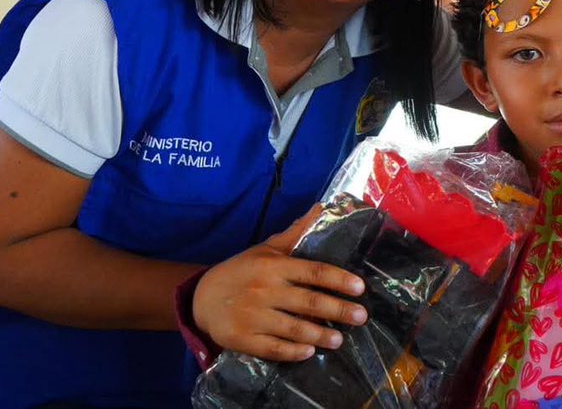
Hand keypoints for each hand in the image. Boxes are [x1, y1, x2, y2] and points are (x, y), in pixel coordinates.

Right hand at [192, 212, 367, 361]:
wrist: (200, 297)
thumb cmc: (241, 271)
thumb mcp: (266, 249)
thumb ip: (296, 232)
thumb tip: (323, 208)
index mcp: (274, 266)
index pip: (313, 272)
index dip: (339, 280)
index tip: (360, 288)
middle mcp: (265, 290)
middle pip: (309, 302)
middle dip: (339, 310)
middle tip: (361, 317)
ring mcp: (253, 316)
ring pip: (294, 328)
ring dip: (320, 335)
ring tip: (339, 340)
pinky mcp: (242, 339)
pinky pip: (272, 348)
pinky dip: (292, 352)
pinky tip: (309, 353)